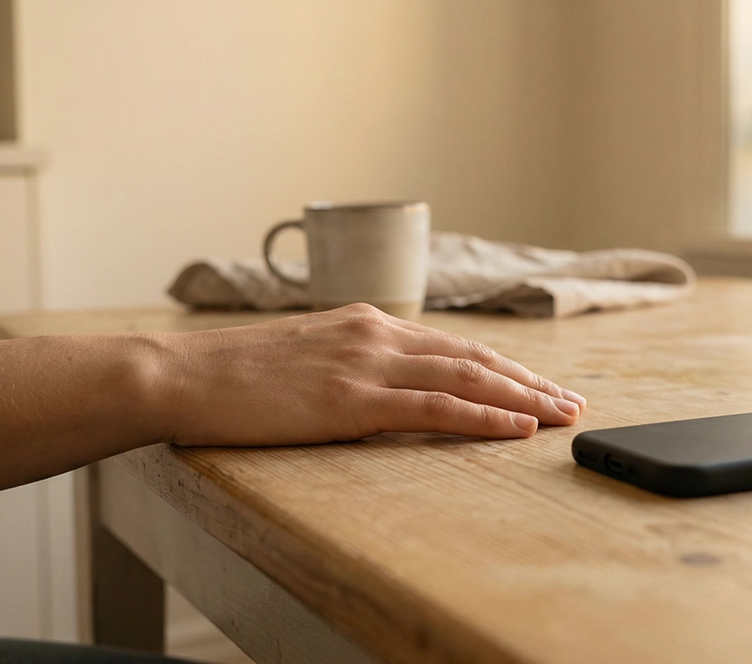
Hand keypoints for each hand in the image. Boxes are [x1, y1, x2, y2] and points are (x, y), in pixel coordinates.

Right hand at [161, 303, 585, 445]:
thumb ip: (352, 365)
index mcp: (366, 324)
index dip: (501, 367)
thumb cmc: (233, 375)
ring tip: (561, 415)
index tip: (536, 384)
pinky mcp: (352, 398)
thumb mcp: (306, 359)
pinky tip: (517, 427)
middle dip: (528, 381)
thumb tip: (385, 387)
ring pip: (466, 377)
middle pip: (473, 357)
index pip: (452, 346)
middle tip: (570, 401)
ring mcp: (366, 364)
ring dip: (522, 398)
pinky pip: (435, 406)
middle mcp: (376, 335)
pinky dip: (483, 415)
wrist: (181, 376)